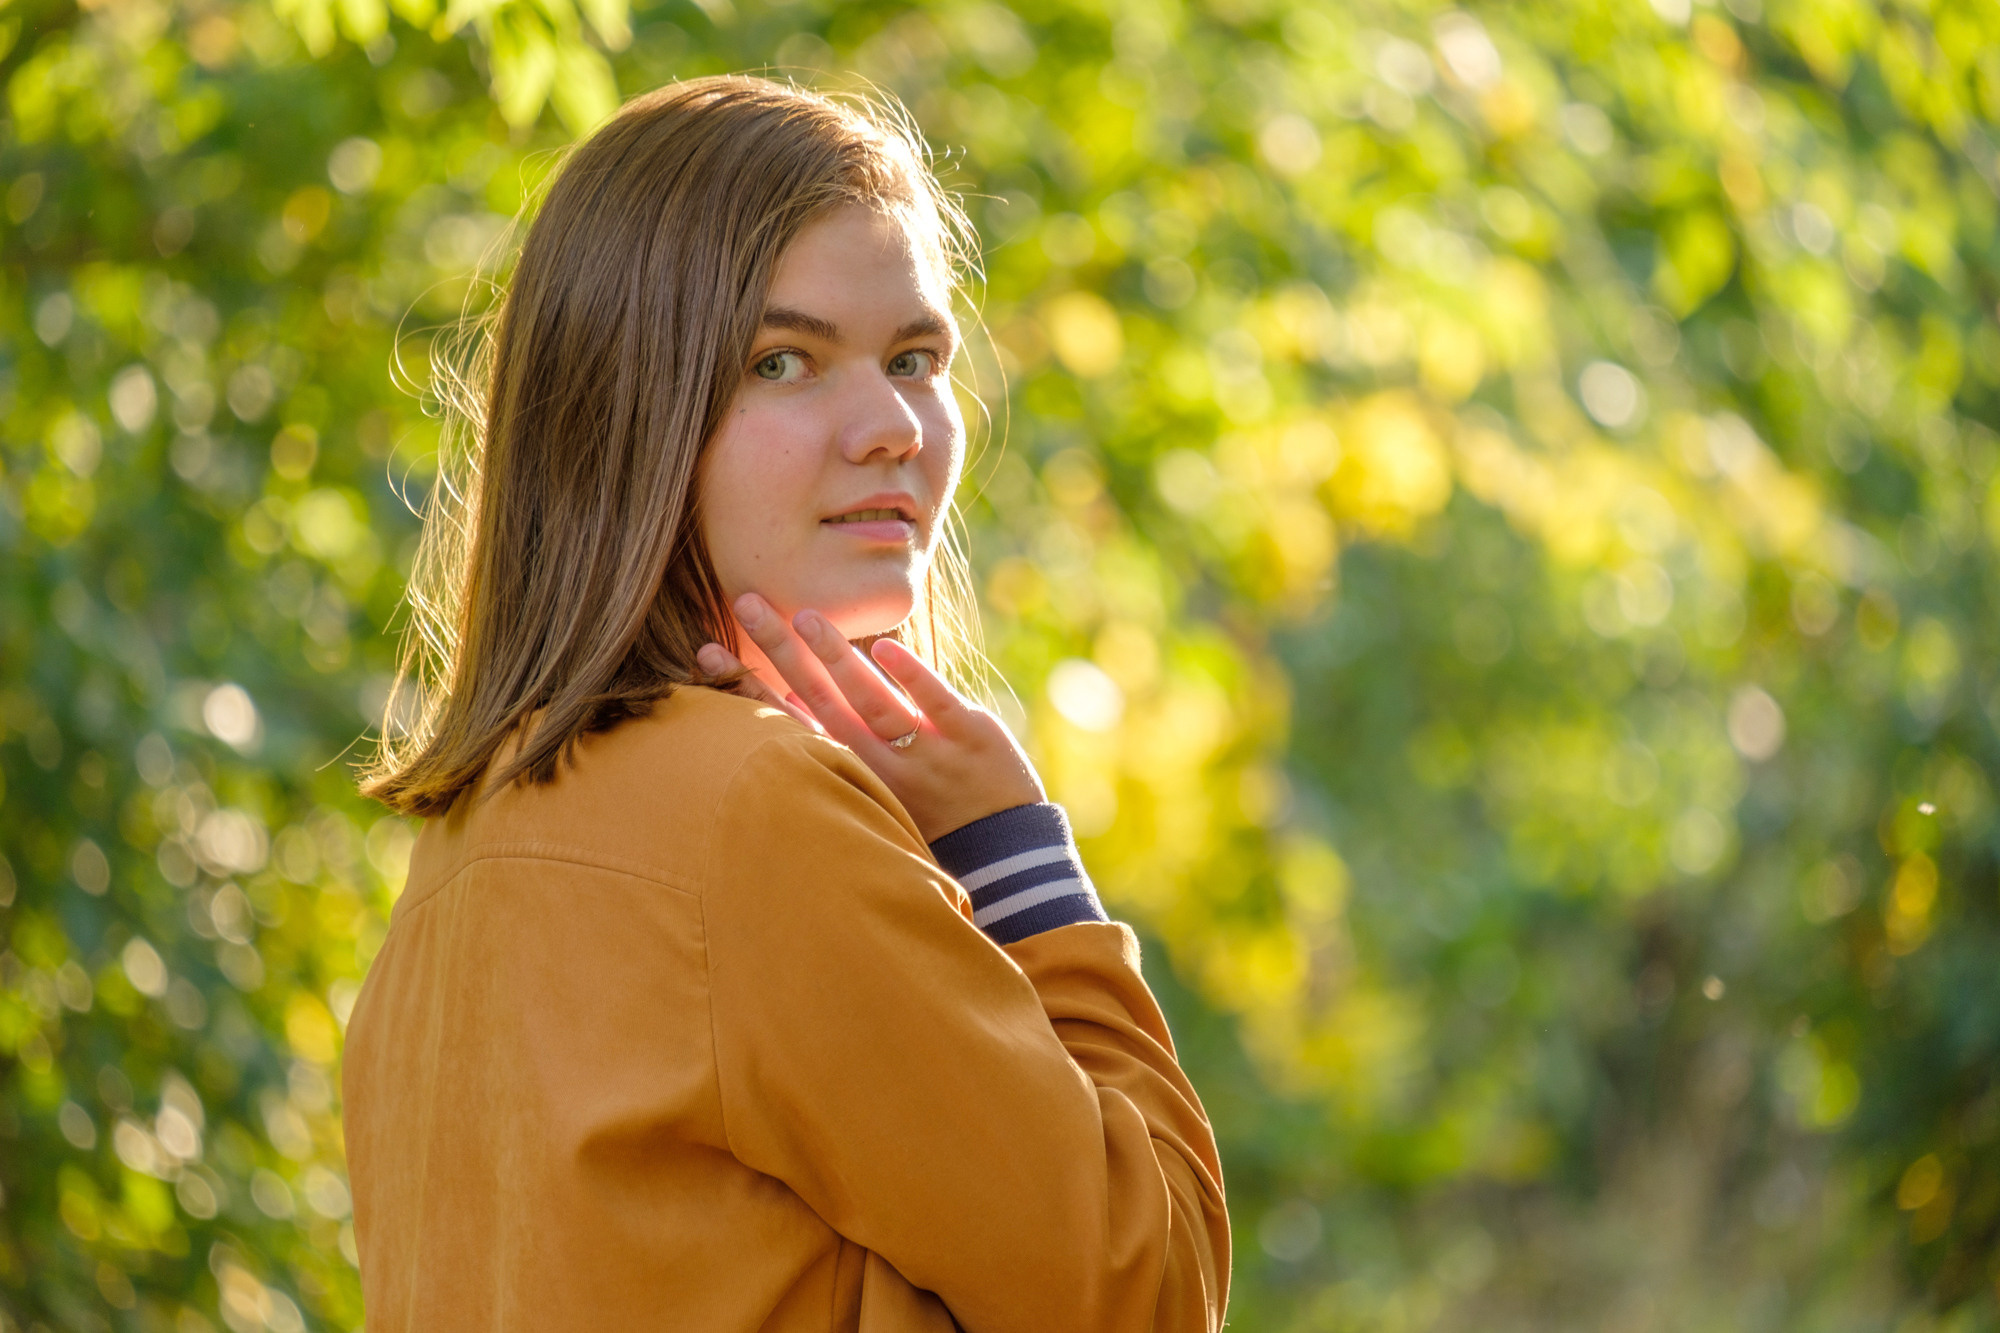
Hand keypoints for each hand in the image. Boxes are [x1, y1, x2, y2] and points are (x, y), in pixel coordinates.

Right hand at [696, 593, 1046, 841]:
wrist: (1004, 856)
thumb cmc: (929, 821)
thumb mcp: (873, 796)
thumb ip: (835, 750)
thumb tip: (791, 697)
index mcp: (851, 773)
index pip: (791, 723)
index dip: (748, 688)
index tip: (707, 651)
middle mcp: (879, 763)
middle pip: (821, 699)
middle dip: (781, 651)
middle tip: (747, 603)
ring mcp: (925, 750)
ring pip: (872, 700)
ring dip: (836, 657)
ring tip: (803, 616)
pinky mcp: (970, 737)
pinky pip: (936, 703)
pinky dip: (910, 676)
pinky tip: (884, 647)